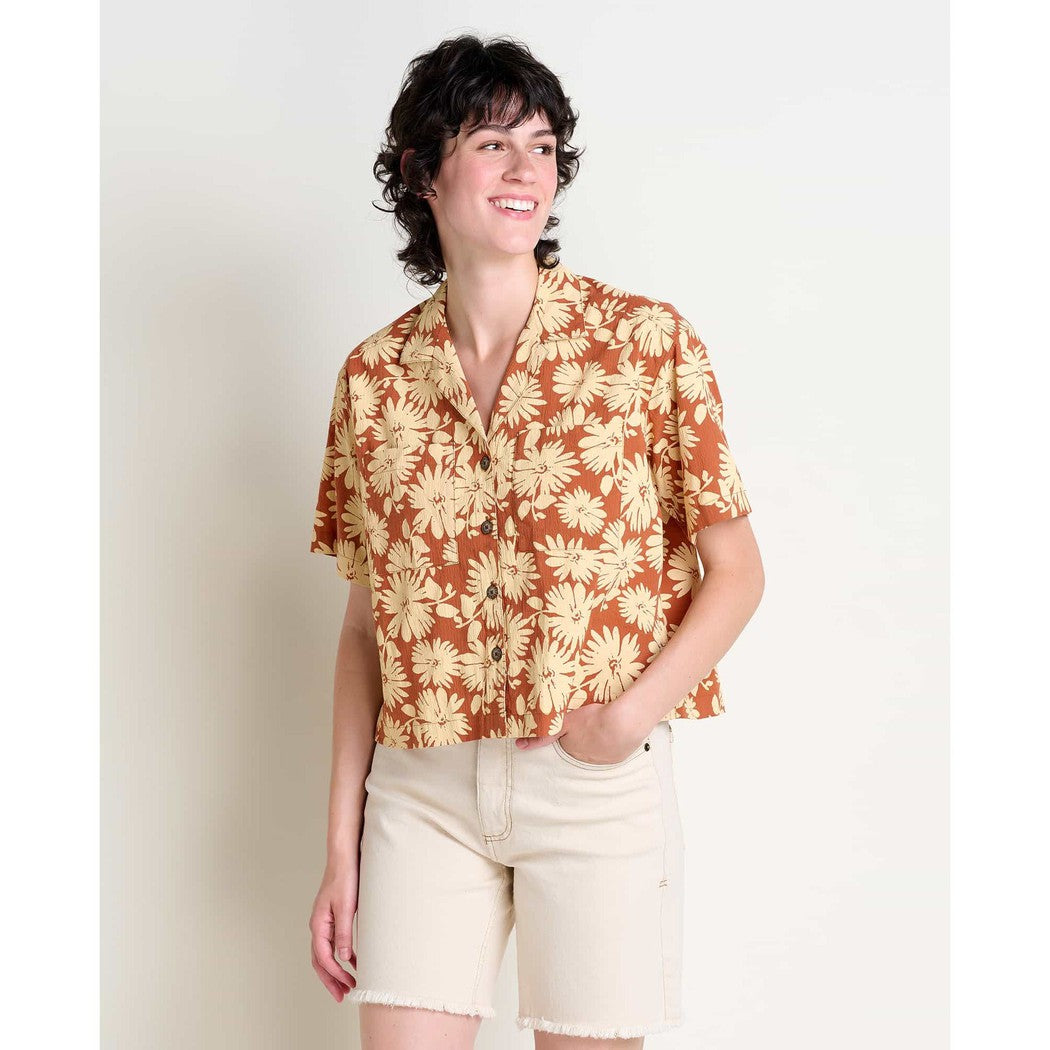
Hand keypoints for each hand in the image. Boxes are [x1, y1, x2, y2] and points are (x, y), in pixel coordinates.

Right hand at [308, 863, 359, 1001]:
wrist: (345, 857)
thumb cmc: (344, 878)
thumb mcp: (346, 907)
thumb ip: (344, 933)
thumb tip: (343, 958)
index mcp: (318, 924)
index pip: (323, 957)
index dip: (335, 974)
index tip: (349, 984)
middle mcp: (318, 925)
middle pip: (319, 960)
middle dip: (330, 980)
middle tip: (342, 996)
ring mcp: (323, 922)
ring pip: (325, 954)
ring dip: (335, 971)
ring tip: (348, 985)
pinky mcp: (332, 918)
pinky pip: (333, 943)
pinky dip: (341, 956)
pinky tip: (354, 961)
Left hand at [515, 699, 652, 763]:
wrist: (624, 723)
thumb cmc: (594, 720)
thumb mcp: (565, 722)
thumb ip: (544, 734)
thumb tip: (520, 746)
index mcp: (572, 749)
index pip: (566, 741)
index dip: (570, 731)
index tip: (578, 724)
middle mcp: (586, 758)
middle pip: (582, 745)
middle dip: (585, 735)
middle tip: (591, 720)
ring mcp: (603, 759)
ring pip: (598, 748)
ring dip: (600, 738)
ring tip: (605, 723)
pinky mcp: (619, 757)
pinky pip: (614, 750)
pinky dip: (614, 741)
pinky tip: (616, 730)